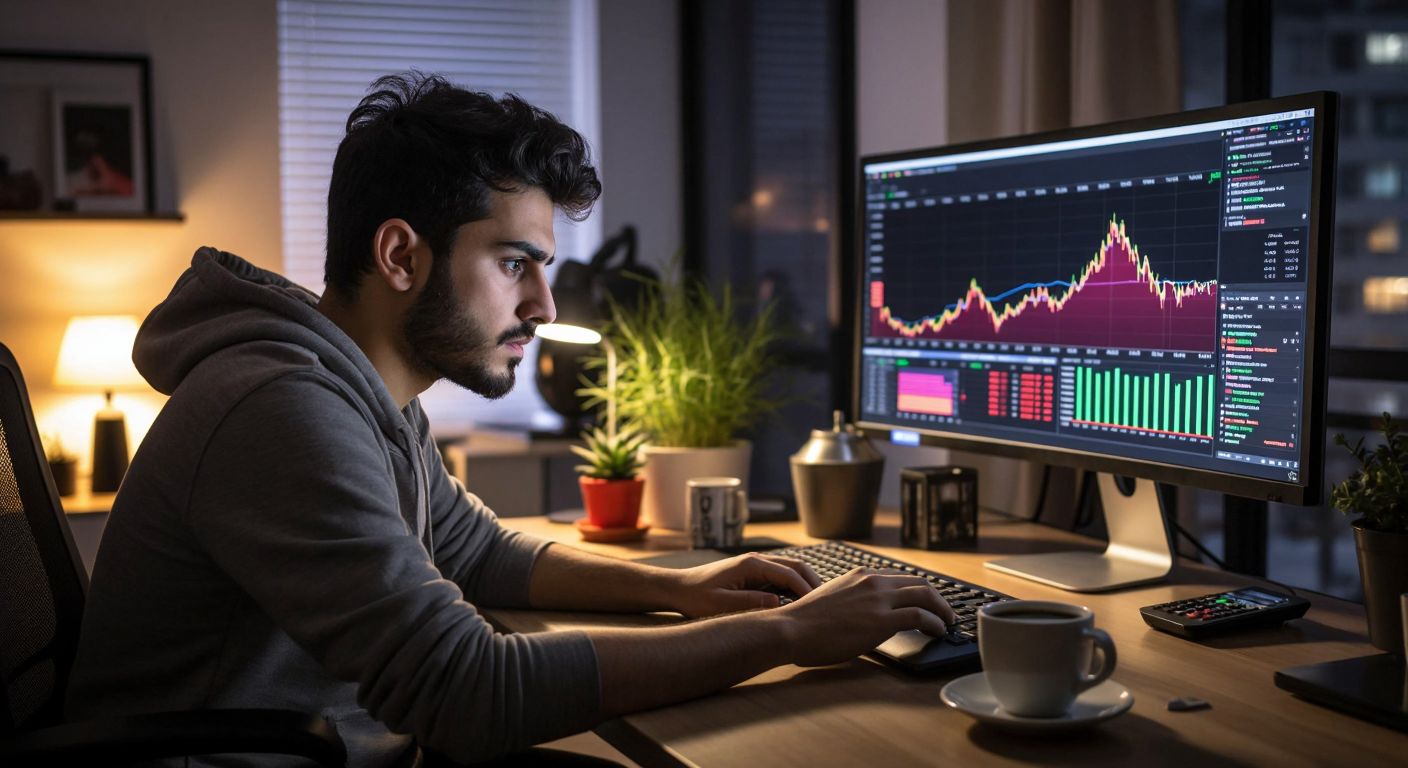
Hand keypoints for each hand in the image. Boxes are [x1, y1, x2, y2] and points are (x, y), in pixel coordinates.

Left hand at [666, 553, 822, 617]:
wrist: (678, 588)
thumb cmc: (696, 597)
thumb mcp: (720, 604)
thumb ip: (749, 603)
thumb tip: (777, 603)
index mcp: (751, 564)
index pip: (789, 574)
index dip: (807, 590)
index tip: (820, 608)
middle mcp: (756, 560)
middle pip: (796, 566)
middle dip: (814, 584)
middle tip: (828, 605)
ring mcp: (756, 565)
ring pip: (791, 570)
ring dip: (806, 584)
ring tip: (819, 605)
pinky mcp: (754, 573)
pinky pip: (781, 577)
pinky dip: (795, 586)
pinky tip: (800, 603)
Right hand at [777, 568, 957, 667]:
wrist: (792, 629)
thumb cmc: (804, 622)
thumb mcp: (832, 599)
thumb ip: (853, 599)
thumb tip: (863, 613)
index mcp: (860, 575)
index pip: (899, 577)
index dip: (916, 590)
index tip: (925, 601)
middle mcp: (872, 581)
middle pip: (918, 582)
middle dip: (936, 597)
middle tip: (944, 612)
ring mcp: (878, 599)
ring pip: (925, 595)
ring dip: (942, 609)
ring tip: (947, 622)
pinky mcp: (882, 620)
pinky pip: (921, 616)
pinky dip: (935, 622)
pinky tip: (938, 631)